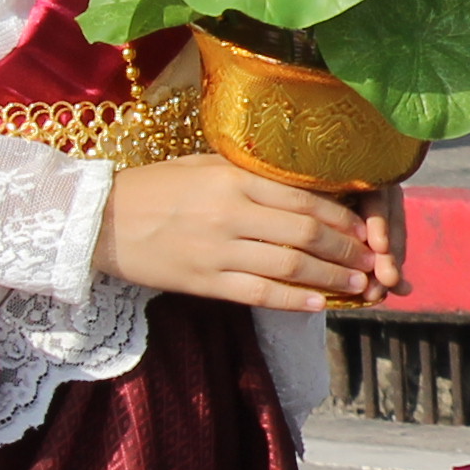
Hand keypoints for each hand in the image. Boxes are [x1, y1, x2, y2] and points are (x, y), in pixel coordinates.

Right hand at [103, 155, 395, 308]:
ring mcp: (217, 250)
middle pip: (305, 234)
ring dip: (330, 277)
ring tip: (357, 284)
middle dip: (346, 250)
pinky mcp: (203, 282)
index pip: (303, 198)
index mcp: (232, 178)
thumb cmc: (156, 187)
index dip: (342, 217)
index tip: (365, 229)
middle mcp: (230, 213)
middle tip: (372, 262)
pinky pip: (257, 293)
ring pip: (289, 266)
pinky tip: (317, 304)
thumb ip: (252, 177)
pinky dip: (292, 300)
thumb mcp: (205, 166)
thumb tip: (306, 189)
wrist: (98, 221)